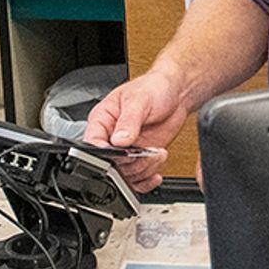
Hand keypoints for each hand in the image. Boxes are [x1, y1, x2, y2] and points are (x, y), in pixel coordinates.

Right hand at [82, 71, 193, 192]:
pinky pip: (136, 179)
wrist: (175, 94)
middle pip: (109, 163)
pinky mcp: (139, 158)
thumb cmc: (153, 88)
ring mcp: (125, 150)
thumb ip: (128, 121)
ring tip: (157, 154)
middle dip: (130, 162)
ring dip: (143, 169)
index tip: (121, 153)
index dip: (104, 153)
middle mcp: (110, 137)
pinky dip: (146, 181)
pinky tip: (155, 173)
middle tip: (147, 152)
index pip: (92, 142)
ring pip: (124, 174)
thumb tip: (118, 140)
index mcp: (102, 119)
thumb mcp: (139, 100)